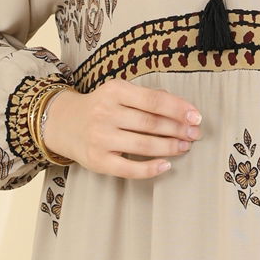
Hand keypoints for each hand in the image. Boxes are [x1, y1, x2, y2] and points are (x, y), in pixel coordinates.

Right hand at [43, 80, 202, 177]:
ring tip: (184, 146)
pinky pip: (130, 168)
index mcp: (114, 91)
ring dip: (170, 147)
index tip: (196, 116)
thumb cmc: (100, 107)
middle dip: (178, 129)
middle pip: (151, 123)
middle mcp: (105, 113)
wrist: (64, 123)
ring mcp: (101, 138)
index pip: (154, 100)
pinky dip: (151, 169)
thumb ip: (146, 97)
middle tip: (195, 134)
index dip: (178, 109)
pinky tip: (166, 165)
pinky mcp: (98, 161)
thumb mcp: (118, 93)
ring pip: (144, 145)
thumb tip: (181, 108)